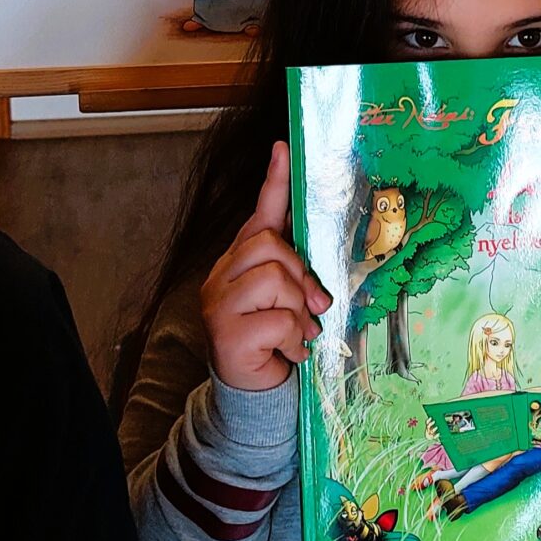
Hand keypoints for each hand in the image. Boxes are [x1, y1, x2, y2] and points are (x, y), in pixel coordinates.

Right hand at [201, 141, 330, 391]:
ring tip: (297, 333)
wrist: (250, 392)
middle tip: (313, 306)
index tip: (283, 148)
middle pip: (269, 245)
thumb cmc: (272, 341)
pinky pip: (280, 320)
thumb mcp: (288, 301)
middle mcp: (222, 276)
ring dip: (298, 311)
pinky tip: (287, 352)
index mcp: (240, 262)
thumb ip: (297, 276)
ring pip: (276, 280)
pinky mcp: (227, 334)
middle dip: (300, 275)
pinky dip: (294, 339)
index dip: (273, 182)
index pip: (258, 215)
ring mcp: (219, 304)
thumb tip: (321, 278)